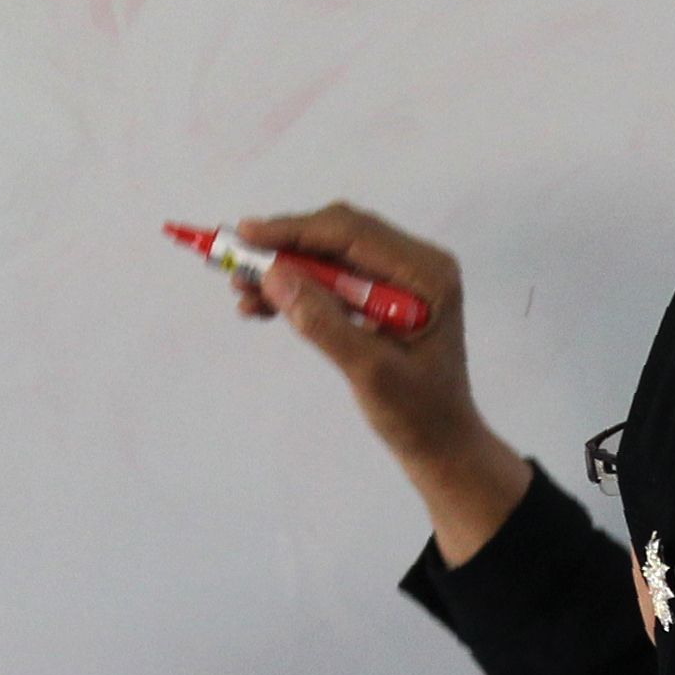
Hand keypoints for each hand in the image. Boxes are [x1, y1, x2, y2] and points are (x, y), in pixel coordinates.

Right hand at [230, 205, 532, 563]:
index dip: (295, 231)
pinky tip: (263, 306)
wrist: (440, 443)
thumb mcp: (369, 372)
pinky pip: (333, 278)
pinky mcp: (382, 295)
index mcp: (426, 273)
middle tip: (234, 265)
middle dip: (285, 248)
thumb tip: (274, 275)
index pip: (352, 233)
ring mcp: (400, 278)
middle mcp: (416, 264)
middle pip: (338, 236)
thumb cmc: (417, 414)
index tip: (245, 235)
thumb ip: (323, 322)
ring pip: (330, 256)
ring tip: (242, 293)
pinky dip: (298, 288)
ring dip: (286, 270)